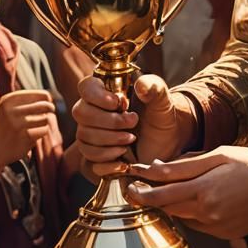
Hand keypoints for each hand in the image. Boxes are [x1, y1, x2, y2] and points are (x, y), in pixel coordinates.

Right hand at [0, 90, 54, 166]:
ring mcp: (17, 124)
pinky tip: (29, 136)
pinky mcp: (24, 137)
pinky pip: (43, 131)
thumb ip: (30, 99)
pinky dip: (40, 133)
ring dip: (44, 122)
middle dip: (51, 108)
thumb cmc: (8, 124)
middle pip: (46, 105)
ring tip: (33, 126)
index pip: (43, 95)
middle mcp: (11, 111)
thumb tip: (49, 96)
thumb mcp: (12, 107)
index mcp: (8, 100)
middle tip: (50, 111)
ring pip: (46, 119)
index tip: (45, 103)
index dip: (48, 99)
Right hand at [73, 73, 187, 175]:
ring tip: (131, 138)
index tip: (118, 103)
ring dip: (109, 139)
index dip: (96, 95)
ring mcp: (93, 135)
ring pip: (83, 137)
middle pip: (81, 112)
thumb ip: (155, 88)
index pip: (86, 87)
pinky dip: (107, 161)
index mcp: (107, 93)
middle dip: (109, 120)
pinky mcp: (96, 156)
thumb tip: (141, 85)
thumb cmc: (161, 116)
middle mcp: (95, 112)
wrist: (167, 143)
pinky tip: (123, 160)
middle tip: (133, 122)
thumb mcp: (162, 100)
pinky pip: (89, 161)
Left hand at [126, 147, 247, 238]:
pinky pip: (197, 225)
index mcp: (204, 190)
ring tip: (178, 188)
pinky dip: (192, 212)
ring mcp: (215, 227)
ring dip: (174, 204)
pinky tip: (204, 199)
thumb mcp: (218, 155)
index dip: (140, 190)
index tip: (128, 184)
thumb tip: (154, 168)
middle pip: (167, 208)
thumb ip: (185, 165)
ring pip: (181, 217)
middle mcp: (207, 214)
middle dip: (152, 197)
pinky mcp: (223, 235)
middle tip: (140, 186)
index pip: (160, 194)